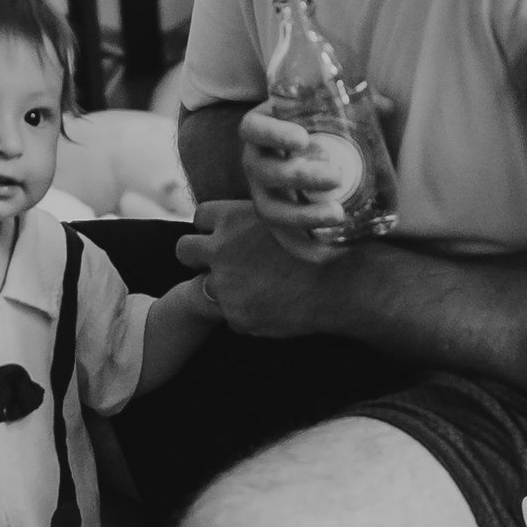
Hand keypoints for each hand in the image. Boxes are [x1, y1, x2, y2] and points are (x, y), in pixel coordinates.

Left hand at [177, 198, 347, 340]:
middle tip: (222, 261)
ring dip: (221, 287)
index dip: (213, 226)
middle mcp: (221, 249)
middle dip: (197, 255)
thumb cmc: (325, 242)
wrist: (342, 283)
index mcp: (232, 217)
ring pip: (202, 287)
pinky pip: (230, 314)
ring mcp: (225, 285)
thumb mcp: (289, 211)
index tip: (226, 233)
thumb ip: (262, 213)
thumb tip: (257, 211)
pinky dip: (246, 312)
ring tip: (252, 287)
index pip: (200, 217)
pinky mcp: (235, 315)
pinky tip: (273, 306)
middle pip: (184, 250)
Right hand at [240, 97, 383, 257]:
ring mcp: (261, 196)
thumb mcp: (322, 108)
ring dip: (304, 216)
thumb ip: (352, 102)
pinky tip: (337, 250)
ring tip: (338, 214)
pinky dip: (308, 250)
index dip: (273, 134)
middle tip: (336, 176)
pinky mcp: (277, 223)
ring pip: (272, 212)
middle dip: (300, 177)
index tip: (302, 139)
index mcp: (260, 131)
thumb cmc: (310, 126)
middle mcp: (255, 164)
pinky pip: (286, 243)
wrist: (292, 156)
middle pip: (265, 173)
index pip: (253, 129)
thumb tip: (387, 107)